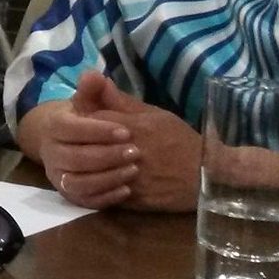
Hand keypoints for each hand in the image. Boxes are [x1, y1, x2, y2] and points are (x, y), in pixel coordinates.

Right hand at [23, 76, 139, 209]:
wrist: (71, 144)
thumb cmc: (87, 121)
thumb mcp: (92, 104)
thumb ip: (95, 92)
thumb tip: (93, 75)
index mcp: (54, 126)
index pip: (70, 129)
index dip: (97, 131)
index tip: (126, 131)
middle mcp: (50, 153)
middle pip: (75, 158)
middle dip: (107, 156)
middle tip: (136, 152)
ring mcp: (58, 176)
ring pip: (79, 182)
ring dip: (108, 177)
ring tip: (134, 170)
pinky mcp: (69, 195)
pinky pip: (85, 201)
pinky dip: (106, 197)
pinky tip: (128, 189)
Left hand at [81, 74, 202, 211]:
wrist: (206, 175)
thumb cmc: (180, 140)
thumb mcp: (154, 114)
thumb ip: (121, 101)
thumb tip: (95, 78)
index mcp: (131, 127)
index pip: (89, 119)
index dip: (80, 119)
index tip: (77, 120)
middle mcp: (127, 152)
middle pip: (86, 146)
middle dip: (77, 144)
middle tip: (72, 143)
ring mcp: (129, 178)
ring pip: (91, 173)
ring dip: (83, 168)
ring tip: (77, 164)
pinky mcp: (133, 200)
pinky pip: (104, 194)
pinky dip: (96, 188)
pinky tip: (93, 182)